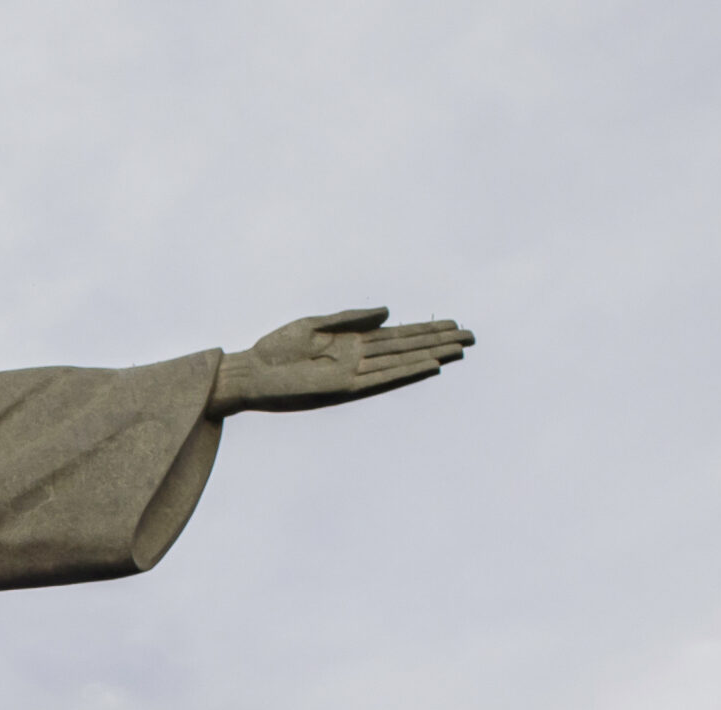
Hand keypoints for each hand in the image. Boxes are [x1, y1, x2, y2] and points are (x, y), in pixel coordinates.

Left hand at [209, 308, 472, 415]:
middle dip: (437, 342)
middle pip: (406, 348)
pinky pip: (381, 378)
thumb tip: (388, 312)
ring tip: (458, 350)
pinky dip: (405, 371)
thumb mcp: (314, 324)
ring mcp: (353, 374)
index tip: (453, 324)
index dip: (425, 331)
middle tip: (471, 337)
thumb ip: (351, 318)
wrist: (250, 372)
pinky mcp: (343, 387)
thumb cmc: (275, 349)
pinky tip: (427, 364)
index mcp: (351, 343)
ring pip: (400, 363)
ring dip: (429, 355)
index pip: (397, 336)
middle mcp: (357, 359)